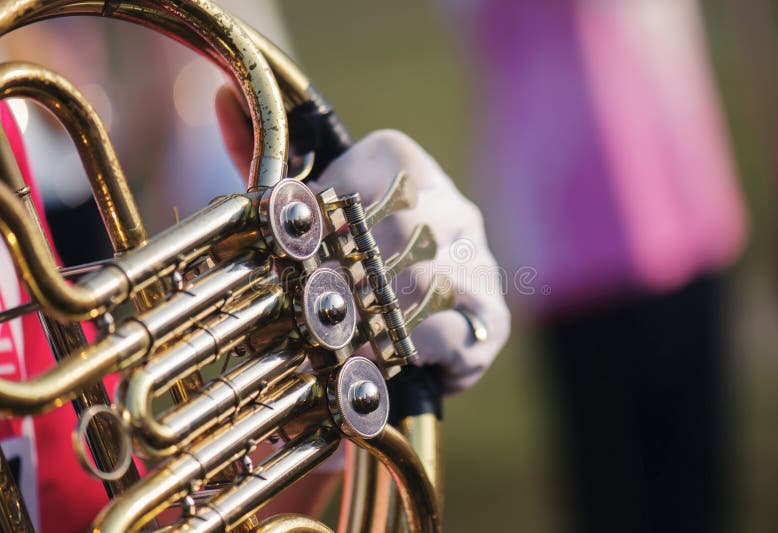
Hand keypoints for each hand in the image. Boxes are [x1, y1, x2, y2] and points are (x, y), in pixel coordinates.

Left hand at [217, 87, 509, 393]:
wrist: (415, 333)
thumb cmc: (346, 261)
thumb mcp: (304, 208)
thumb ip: (267, 160)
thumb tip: (221, 97)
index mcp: (413, 169)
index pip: (385, 159)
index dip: (338, 199)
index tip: (306, 239)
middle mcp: (454, 208)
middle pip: (400, 225)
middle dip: (347, 269)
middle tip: (309, 298)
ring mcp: (479, 262)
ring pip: (421, 279)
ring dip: (368, 313)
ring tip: (331, 334)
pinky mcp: (492, 319)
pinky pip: (446, 328)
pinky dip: (399, 347)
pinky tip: (374, 356)